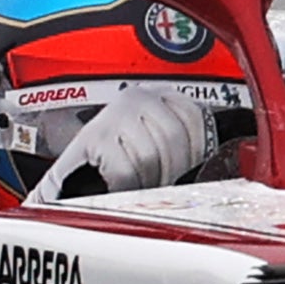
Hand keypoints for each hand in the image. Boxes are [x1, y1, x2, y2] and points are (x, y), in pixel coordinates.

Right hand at [39, 86, 218, 199]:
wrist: (69, 180)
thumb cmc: (116, 166)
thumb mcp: (155, 144)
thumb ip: (183, 146)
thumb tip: (215, 166)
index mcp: (159, 96)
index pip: (195, 118)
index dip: (197, 153)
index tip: (188, 172)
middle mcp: (136, 98)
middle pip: (175, 138)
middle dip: (171, 171)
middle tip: (160, 187)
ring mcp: (113, 115)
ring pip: (150, 156)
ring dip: (146, 182)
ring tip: (139, 186)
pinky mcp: (94, 138)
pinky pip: (125, 171)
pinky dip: (125, 187)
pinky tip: (119, 187)